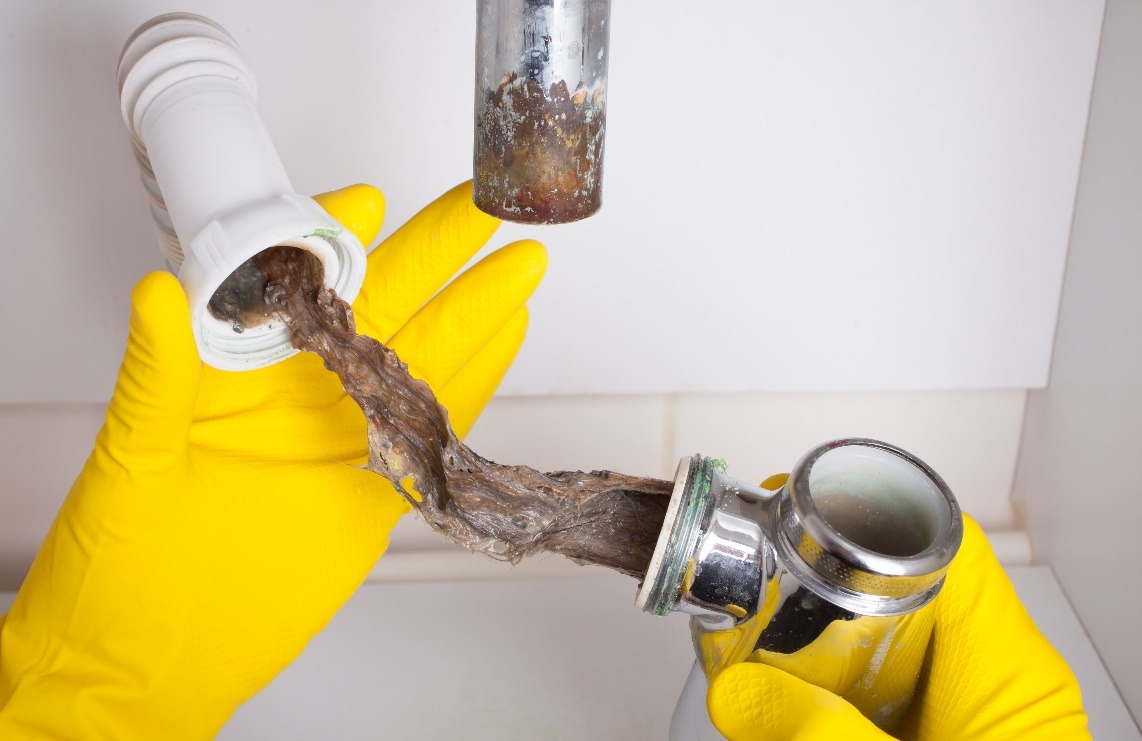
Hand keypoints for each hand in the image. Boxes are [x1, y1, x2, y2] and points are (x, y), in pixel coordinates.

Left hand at [0, 182, 545, 738]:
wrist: (160, 656)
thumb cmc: (123, 561)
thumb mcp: (136, 457)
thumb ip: (159, 373)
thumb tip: (158, 290)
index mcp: (238, 370)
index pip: (296, 283)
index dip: (334, 236)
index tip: (368, 199)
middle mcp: (297, 392)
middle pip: (381, 308)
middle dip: (437, 254)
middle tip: (484, 211)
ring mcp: (342, 437)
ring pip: (422, 359)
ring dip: (475, 311)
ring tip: (517, 269)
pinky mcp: (376, 488)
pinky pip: (434, 426)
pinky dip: (476, 384)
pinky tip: (507, 341)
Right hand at [705, 514, 1089, 739]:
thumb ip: (818, 738)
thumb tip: (733, 689)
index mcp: (1004, 669)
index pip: (945, 545)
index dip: (868, 510)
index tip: (790, 511)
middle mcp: (986, 679)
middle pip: (895, 590)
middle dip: (811, 586)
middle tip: (740, 593)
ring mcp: (958, 716)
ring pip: (872, 647)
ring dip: (804, 646)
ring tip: (738, 653)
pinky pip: (865, 699)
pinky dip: (814, 695)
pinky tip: (771, 708)